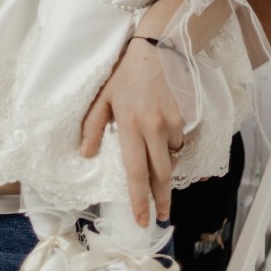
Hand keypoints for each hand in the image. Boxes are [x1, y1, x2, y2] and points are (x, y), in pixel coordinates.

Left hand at [80, 37, 184, 226]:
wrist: (157, 51)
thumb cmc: (125, 75)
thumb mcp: (102, 98)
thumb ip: (92, 127)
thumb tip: (86, 154)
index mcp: (130, 126)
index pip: (135, 171)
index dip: (139, 199)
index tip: (142, 219)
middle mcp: (153, 129)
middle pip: (160, 175)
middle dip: (161, 200)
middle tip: (160, 217)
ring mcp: (171, 123)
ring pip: (171, 158)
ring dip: (165, 170)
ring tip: (158, 174)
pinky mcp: (184, 117)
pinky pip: (179, 142)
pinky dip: (172, 148)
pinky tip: (164, 142)